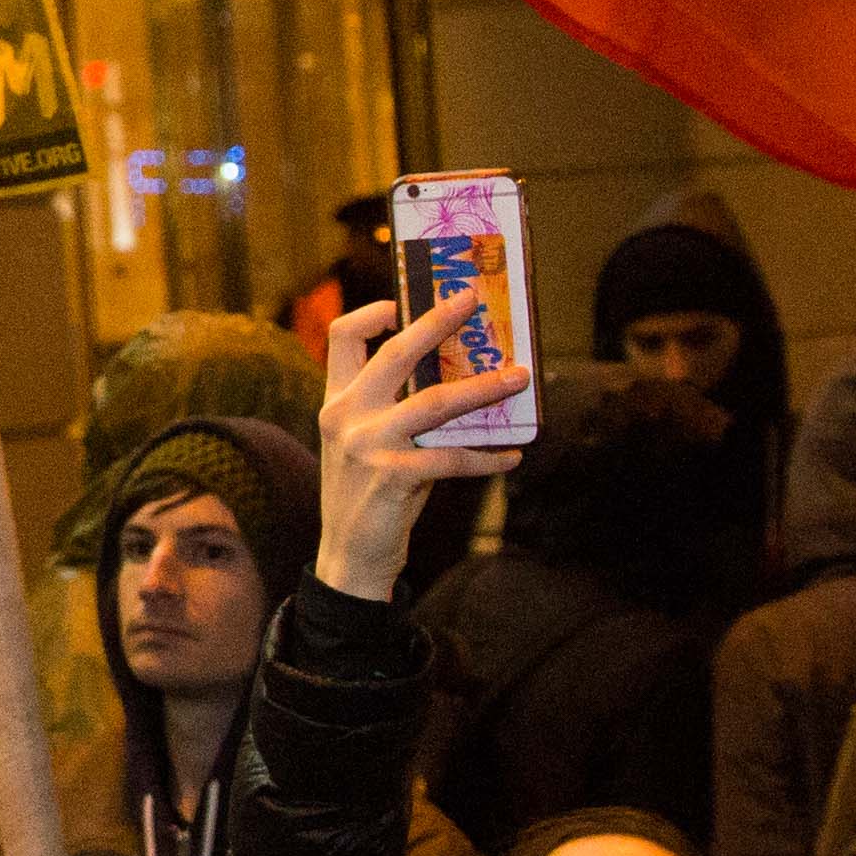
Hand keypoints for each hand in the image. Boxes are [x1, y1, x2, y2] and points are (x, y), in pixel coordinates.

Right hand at [314, 291, 521, 600]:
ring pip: (436, 402)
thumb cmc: (367, 494)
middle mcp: (345, 415)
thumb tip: (457, 378)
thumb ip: (391, 409)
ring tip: (520, 377)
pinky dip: (487, 457)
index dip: (374, 312)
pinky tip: (510, 456)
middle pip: (394, 353)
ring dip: (484, 387)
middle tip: (472, 299)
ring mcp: (367, 445)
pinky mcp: (392, 476)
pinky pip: (453, 457)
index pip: (343, 337)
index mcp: (335, 401)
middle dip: (437, 321)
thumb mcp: (365, 443)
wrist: (349, 557)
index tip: (406, 301)